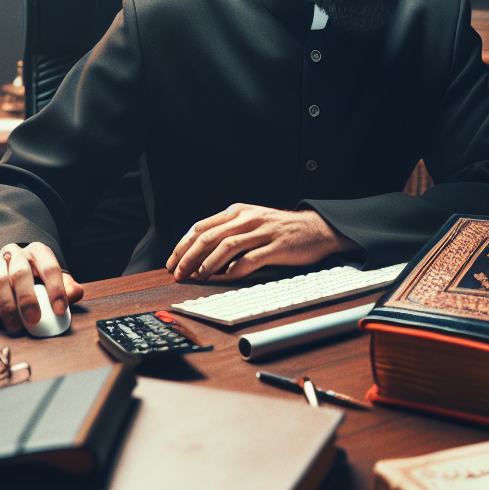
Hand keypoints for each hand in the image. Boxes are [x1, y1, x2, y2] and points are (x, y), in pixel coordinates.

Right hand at [0, 242, 83, 332]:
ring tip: (13, 326)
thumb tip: (74, 293)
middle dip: (27, 299)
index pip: (49, 266)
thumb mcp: (55, 283)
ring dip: (5, 307)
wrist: (6, 274)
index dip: (55, 289)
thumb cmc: (35, 281)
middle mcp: (14, 254)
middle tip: (33, 320)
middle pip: (20, 273)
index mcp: (37, 252)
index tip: (58, 310)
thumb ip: (68, 288)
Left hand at [166, 204, 358, 281]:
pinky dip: (234, 270)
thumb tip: (199, 254)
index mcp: (237, 211)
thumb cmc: (280, 229)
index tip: (172, 263)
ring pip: (226, 246)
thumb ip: (228, 231)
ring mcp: (262, 231)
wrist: (316, 228)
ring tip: (197, 277)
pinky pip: (250, 259)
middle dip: (188, 257)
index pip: (200, 227)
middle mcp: (247, 218)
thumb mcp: (251, 221)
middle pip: (209, 236)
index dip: (182, 246)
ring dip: (207, 264)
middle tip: (178, 273)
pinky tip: (225, 278)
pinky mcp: (276, 246)